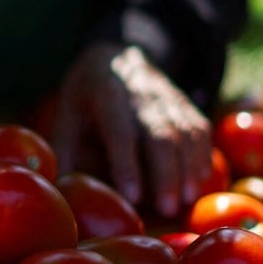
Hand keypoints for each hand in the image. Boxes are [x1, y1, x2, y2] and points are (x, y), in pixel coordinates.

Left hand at [49, 41, 211, 218]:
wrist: (117, 53)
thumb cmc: (86, 94)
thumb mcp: (66, 113)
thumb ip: (64, 149)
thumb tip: (60, 190)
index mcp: (106, 94)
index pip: (120, 131)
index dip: (127, 164)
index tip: (133, 196)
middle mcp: (140, 93)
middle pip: (160, 134)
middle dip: (165, 174)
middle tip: (166, 210)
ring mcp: (167, 96)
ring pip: (185, 133)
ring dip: (189, 169)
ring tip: (186, 201)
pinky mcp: (185, 103)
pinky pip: (200, 129)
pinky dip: (202, 156)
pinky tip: (200, 182)